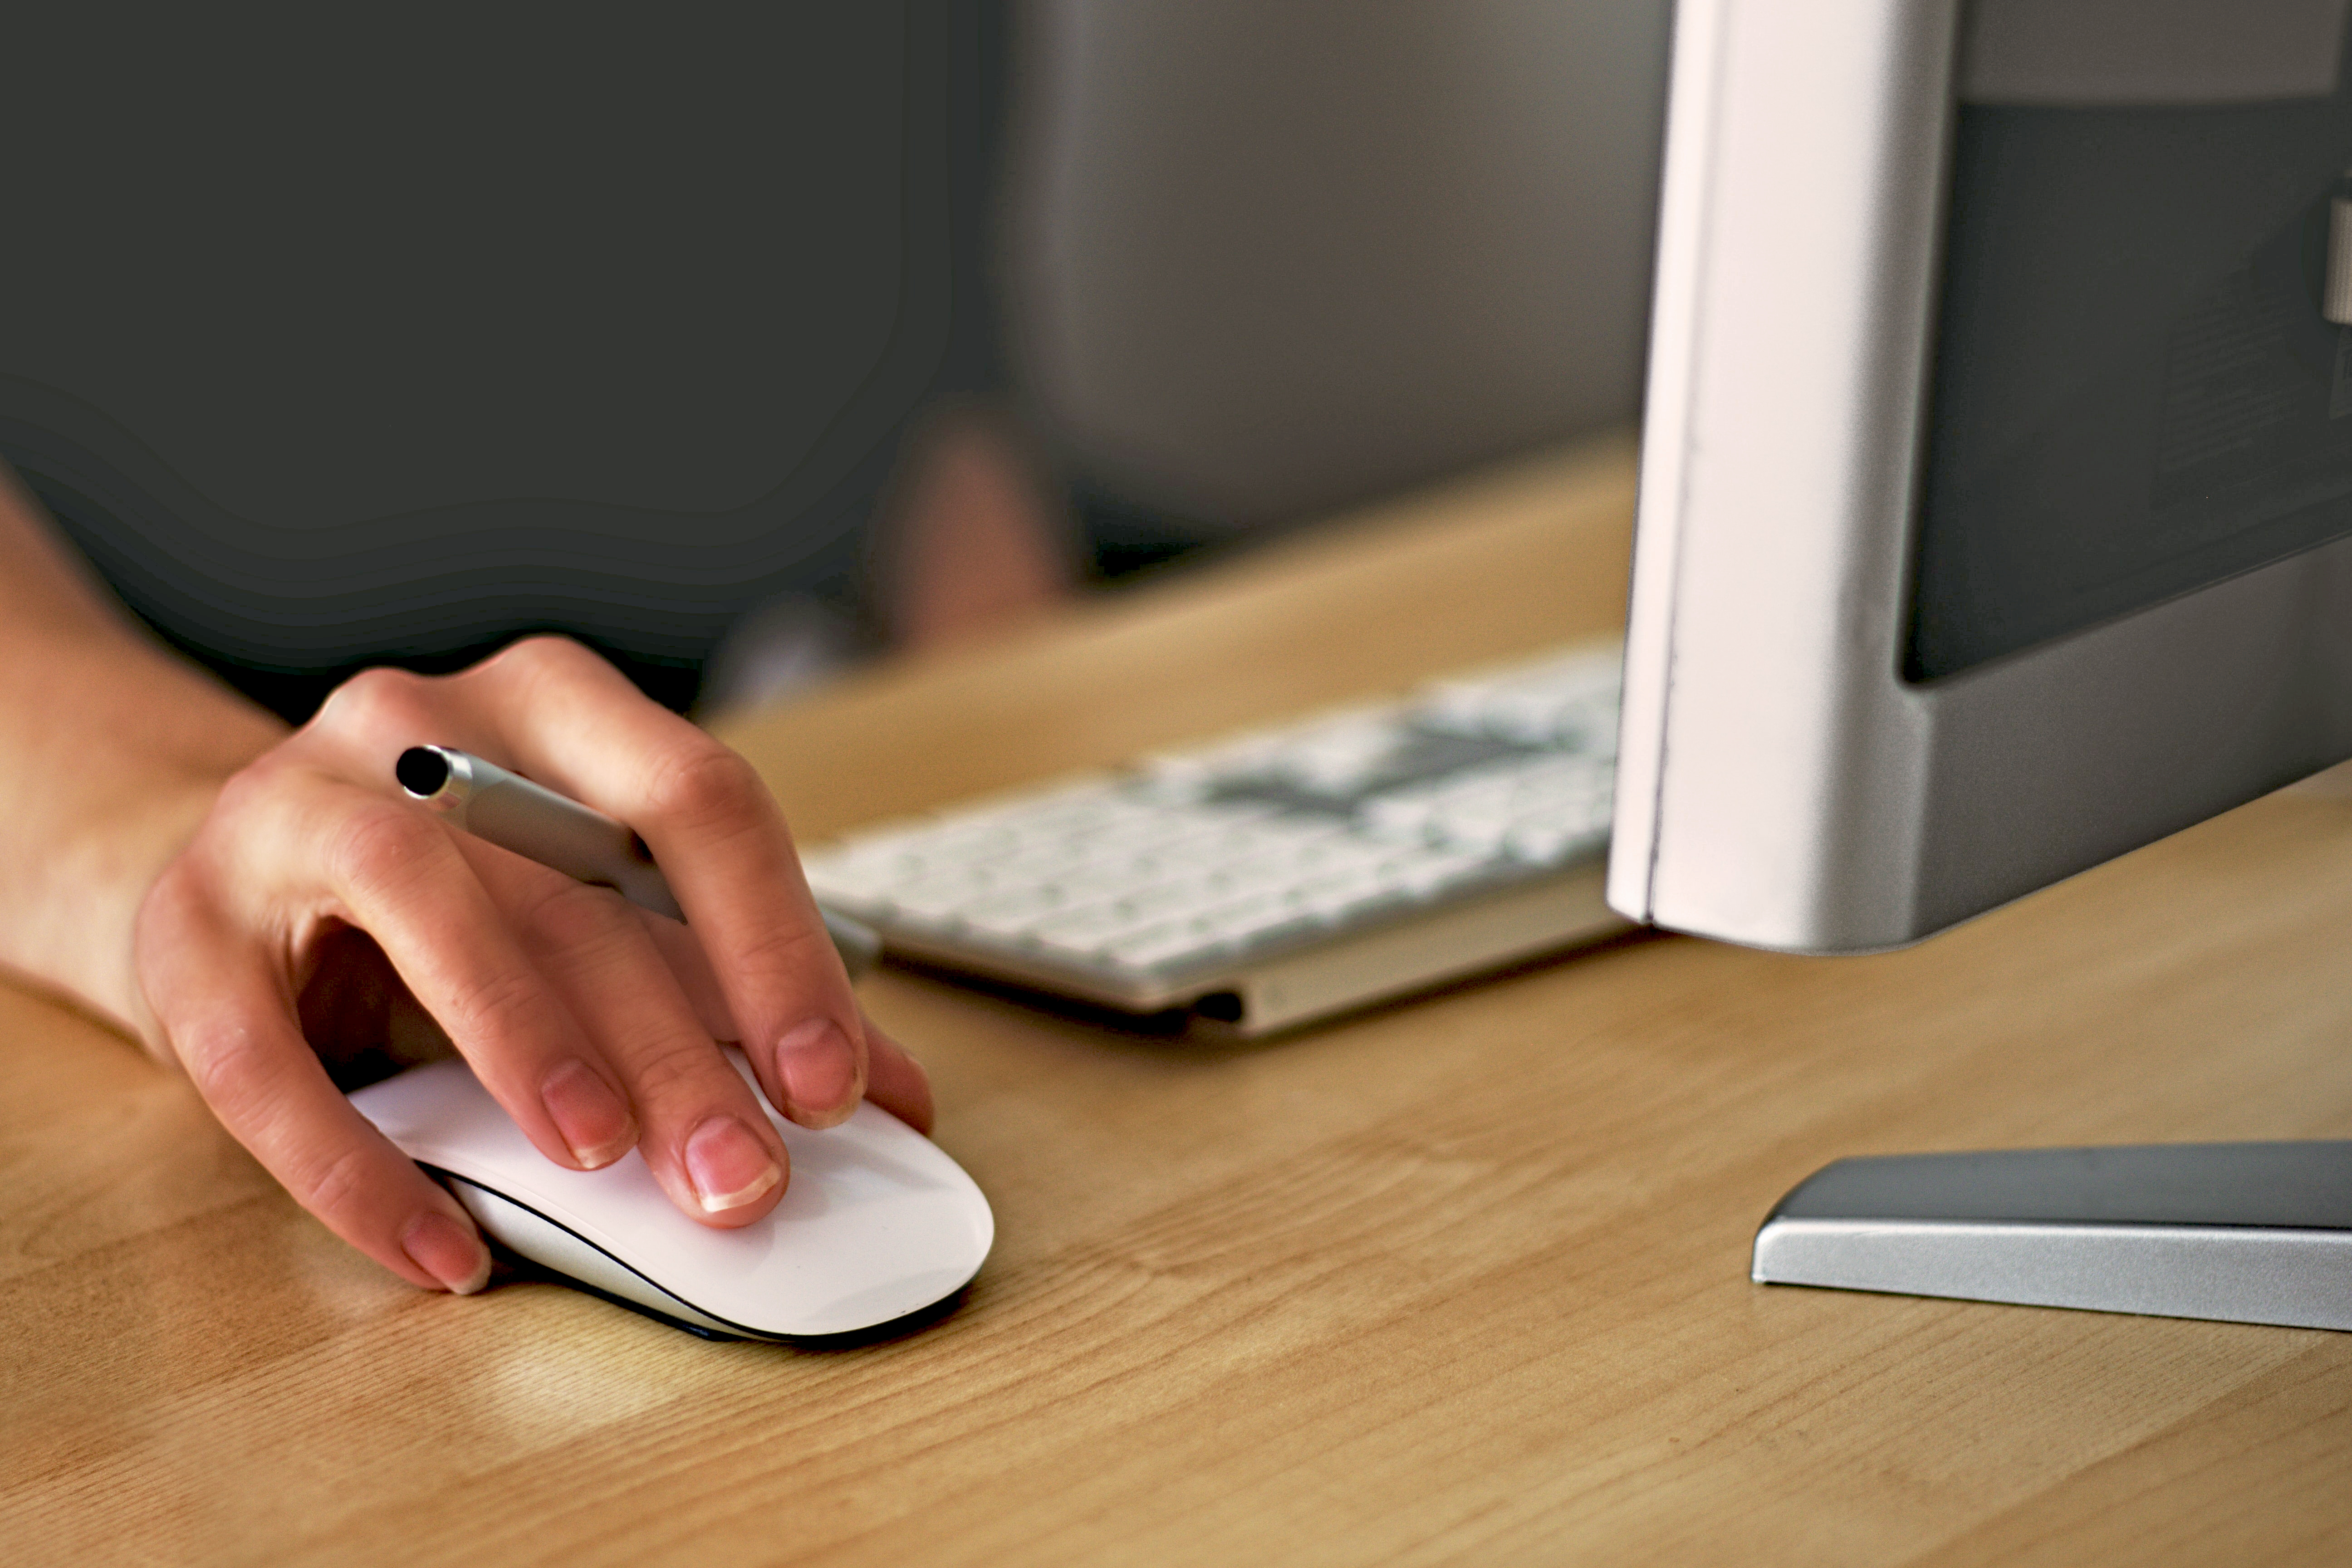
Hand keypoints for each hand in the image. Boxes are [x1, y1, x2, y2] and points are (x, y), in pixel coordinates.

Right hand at [133, 636, 931, 1293]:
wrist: (242, 875)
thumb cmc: (461, 892)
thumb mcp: (603, 910)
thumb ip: (735, 987)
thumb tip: (891, 1094)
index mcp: (555, 708)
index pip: (698, 800)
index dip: (776, 946)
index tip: (836, 1084)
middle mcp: (420, 725)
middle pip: (575, 881)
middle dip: (676, 1044)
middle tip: (744, 1175)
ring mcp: (287, 811)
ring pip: (423, 905)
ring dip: (527, 1041)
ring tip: (603, 1161)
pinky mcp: (183, 930)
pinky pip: (263, 1059)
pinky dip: (360, 1167)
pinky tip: (445, 1252)